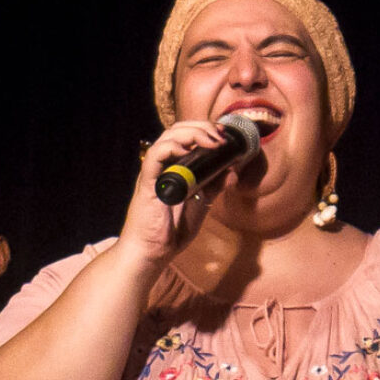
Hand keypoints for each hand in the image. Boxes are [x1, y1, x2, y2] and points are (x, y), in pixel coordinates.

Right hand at [122, 121, 242, 260]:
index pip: (186, 137)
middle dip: (201, 127)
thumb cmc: (171, 231)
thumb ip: (214, 186)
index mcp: (174, 168)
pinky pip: (155, 155)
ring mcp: (155, 172)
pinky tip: (188, 150)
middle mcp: (163, 166)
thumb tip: (232, 171)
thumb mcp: (201, 204)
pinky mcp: (147, 182)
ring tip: (212, 142)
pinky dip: (172, 147)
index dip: (204, 130)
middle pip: (177, 131)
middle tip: (221, 136)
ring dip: (192, 133)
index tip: (224, 136)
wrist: (153, 252)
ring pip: (167, 137)